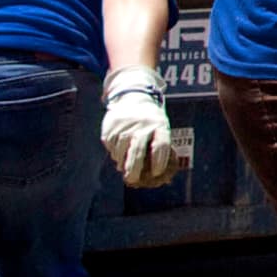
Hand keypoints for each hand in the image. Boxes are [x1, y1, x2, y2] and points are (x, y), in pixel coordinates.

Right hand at [98, 68, 179, 190]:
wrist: (133, 96)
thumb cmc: (150, 119)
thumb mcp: (160, 128)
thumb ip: (160, 150)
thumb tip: (165, 180)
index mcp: (159, 125)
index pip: (161, 146)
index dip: (160, 161)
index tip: (157, 174)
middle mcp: (142, 125)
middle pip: (138, 151)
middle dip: (135, 169)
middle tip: (132, 180)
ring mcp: (126, 125)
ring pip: (121, 150)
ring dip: (122, 161)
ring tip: (123, 166)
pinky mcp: (112, 126)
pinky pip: (111, 146)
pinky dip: (114, 152)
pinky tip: (118, 152)